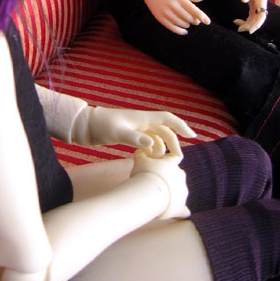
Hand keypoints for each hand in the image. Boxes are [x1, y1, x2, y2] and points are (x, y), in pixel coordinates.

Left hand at [73, 106, 195, 155]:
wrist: (86, 126)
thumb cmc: (101, 126)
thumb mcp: (117, 132)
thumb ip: (135, 138)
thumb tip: (152, 144)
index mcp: (142, 118)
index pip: (166, 118)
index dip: (180, 125)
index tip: (192, 136)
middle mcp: (141, 122)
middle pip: (164, 130)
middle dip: (174, 143)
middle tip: (178, 159)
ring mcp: (135, 128)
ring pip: (156, 137)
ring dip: (163, 148)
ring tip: (165, 162)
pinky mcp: (129, 135)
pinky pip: (147, 142)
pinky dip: (152, 149)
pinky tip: (149, 159)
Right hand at [131, 149, 189, 219]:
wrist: (149, 194)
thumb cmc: (144, 174)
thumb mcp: (139, 160)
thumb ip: (141, 154)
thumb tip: (142, 150)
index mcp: (172, 163)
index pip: (174, 157)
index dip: (167, 159)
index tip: (159, 162)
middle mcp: (180, 176)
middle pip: (177, 174)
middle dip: (169, 176)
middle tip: (155, 180)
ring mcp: (182, 192)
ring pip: (179, 190)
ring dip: (172, 192)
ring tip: (158, 196)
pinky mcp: (181, 207)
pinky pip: (183, 210)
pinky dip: (180, 211)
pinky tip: (175, 212)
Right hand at [141, 0, 210, 35]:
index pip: (192, 9)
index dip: (201, 16)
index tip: (208, 22)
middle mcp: (172, 5)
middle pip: (187, 17)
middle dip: (194, 21)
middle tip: (196, 21)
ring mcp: (165, 12)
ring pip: (180, 23)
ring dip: (187, 24)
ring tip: (188, 23)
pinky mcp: (160, 17)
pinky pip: (172, 27)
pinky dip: (180, 31)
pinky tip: (184, 31)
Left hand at [233, 0, 268, 33]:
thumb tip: (243, 0)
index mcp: (262, 4)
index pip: (261, 17)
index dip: (257, 24)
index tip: (250, 31)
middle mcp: (261, 9)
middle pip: (257, 22)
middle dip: (249, 26)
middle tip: (239, 29)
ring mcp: (257, 10)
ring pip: (253, 22)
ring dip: (246, 25)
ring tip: (235, 23)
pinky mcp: (253, 9)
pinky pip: (250, 19)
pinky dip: (244, 22)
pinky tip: (236, 21)